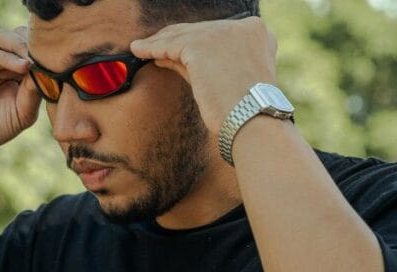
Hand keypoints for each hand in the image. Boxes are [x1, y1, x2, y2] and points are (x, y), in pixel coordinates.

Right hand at [0, 27, 41, 175]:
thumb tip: (48, 71)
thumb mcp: (23, 111)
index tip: (63, 59)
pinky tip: (22, 66)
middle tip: (50, 56)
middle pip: (16, 35)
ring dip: (21, 46)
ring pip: (1, 38)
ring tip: (35, 60)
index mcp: (9, 66)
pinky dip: (6, 57)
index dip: (44, 50)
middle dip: (33, 43)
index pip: (28, 46)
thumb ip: (34, 91)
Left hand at [129, 16, 277, 134]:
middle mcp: (243, 26)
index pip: (217, 32)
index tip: (176, 46)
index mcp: (257, 33)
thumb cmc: (244, 110)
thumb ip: (204, 62)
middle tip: (153, 45)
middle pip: (199, 30)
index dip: (194, 39)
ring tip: (141, 48)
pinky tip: (140, 50)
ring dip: (159, 42)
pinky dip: (152, 48)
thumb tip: (171, 56)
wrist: (252, 121)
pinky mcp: (201, 44)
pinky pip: (170, 45)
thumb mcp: (228, 78)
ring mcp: (222, 32)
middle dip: (174, 38)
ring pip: (183, 35)